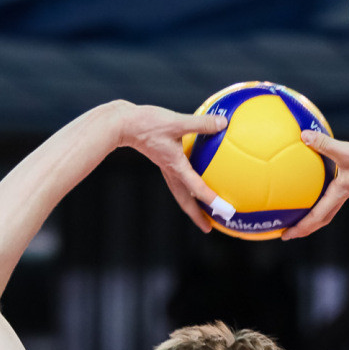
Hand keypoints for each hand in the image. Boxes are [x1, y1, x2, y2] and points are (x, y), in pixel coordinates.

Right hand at [114, 102, 223, 231]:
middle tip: (208, 228)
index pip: (196, 188)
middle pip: (185, 201)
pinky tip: (192, 183)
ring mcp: (166, 169)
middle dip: (197, 216)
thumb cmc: (147, 123)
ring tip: (201, 214)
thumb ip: (201, 123)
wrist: (123, 124)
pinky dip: (187, 189)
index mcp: (176, 166)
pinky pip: (177, 181)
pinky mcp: (162, 162)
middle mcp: (171, 172)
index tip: (225, 211)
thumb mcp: (177, 121)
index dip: (212, 200)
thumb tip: (223, 123)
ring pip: (180, 194)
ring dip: (191, 206)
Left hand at [280, 133, 348, 239]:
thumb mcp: (347, 150)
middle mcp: (342, 194)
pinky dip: (321, 196)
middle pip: (320, 219)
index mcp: (339, 193)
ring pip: (327, 208)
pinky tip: (316, 183)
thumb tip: (303, 135)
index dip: (300, 227)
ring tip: (297, 214)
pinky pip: (332, 193)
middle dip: (303, 228)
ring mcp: (348, 189)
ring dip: (312, 216)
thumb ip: (325, 144)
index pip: (317, 216)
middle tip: (287, 233)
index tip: (286, 235)